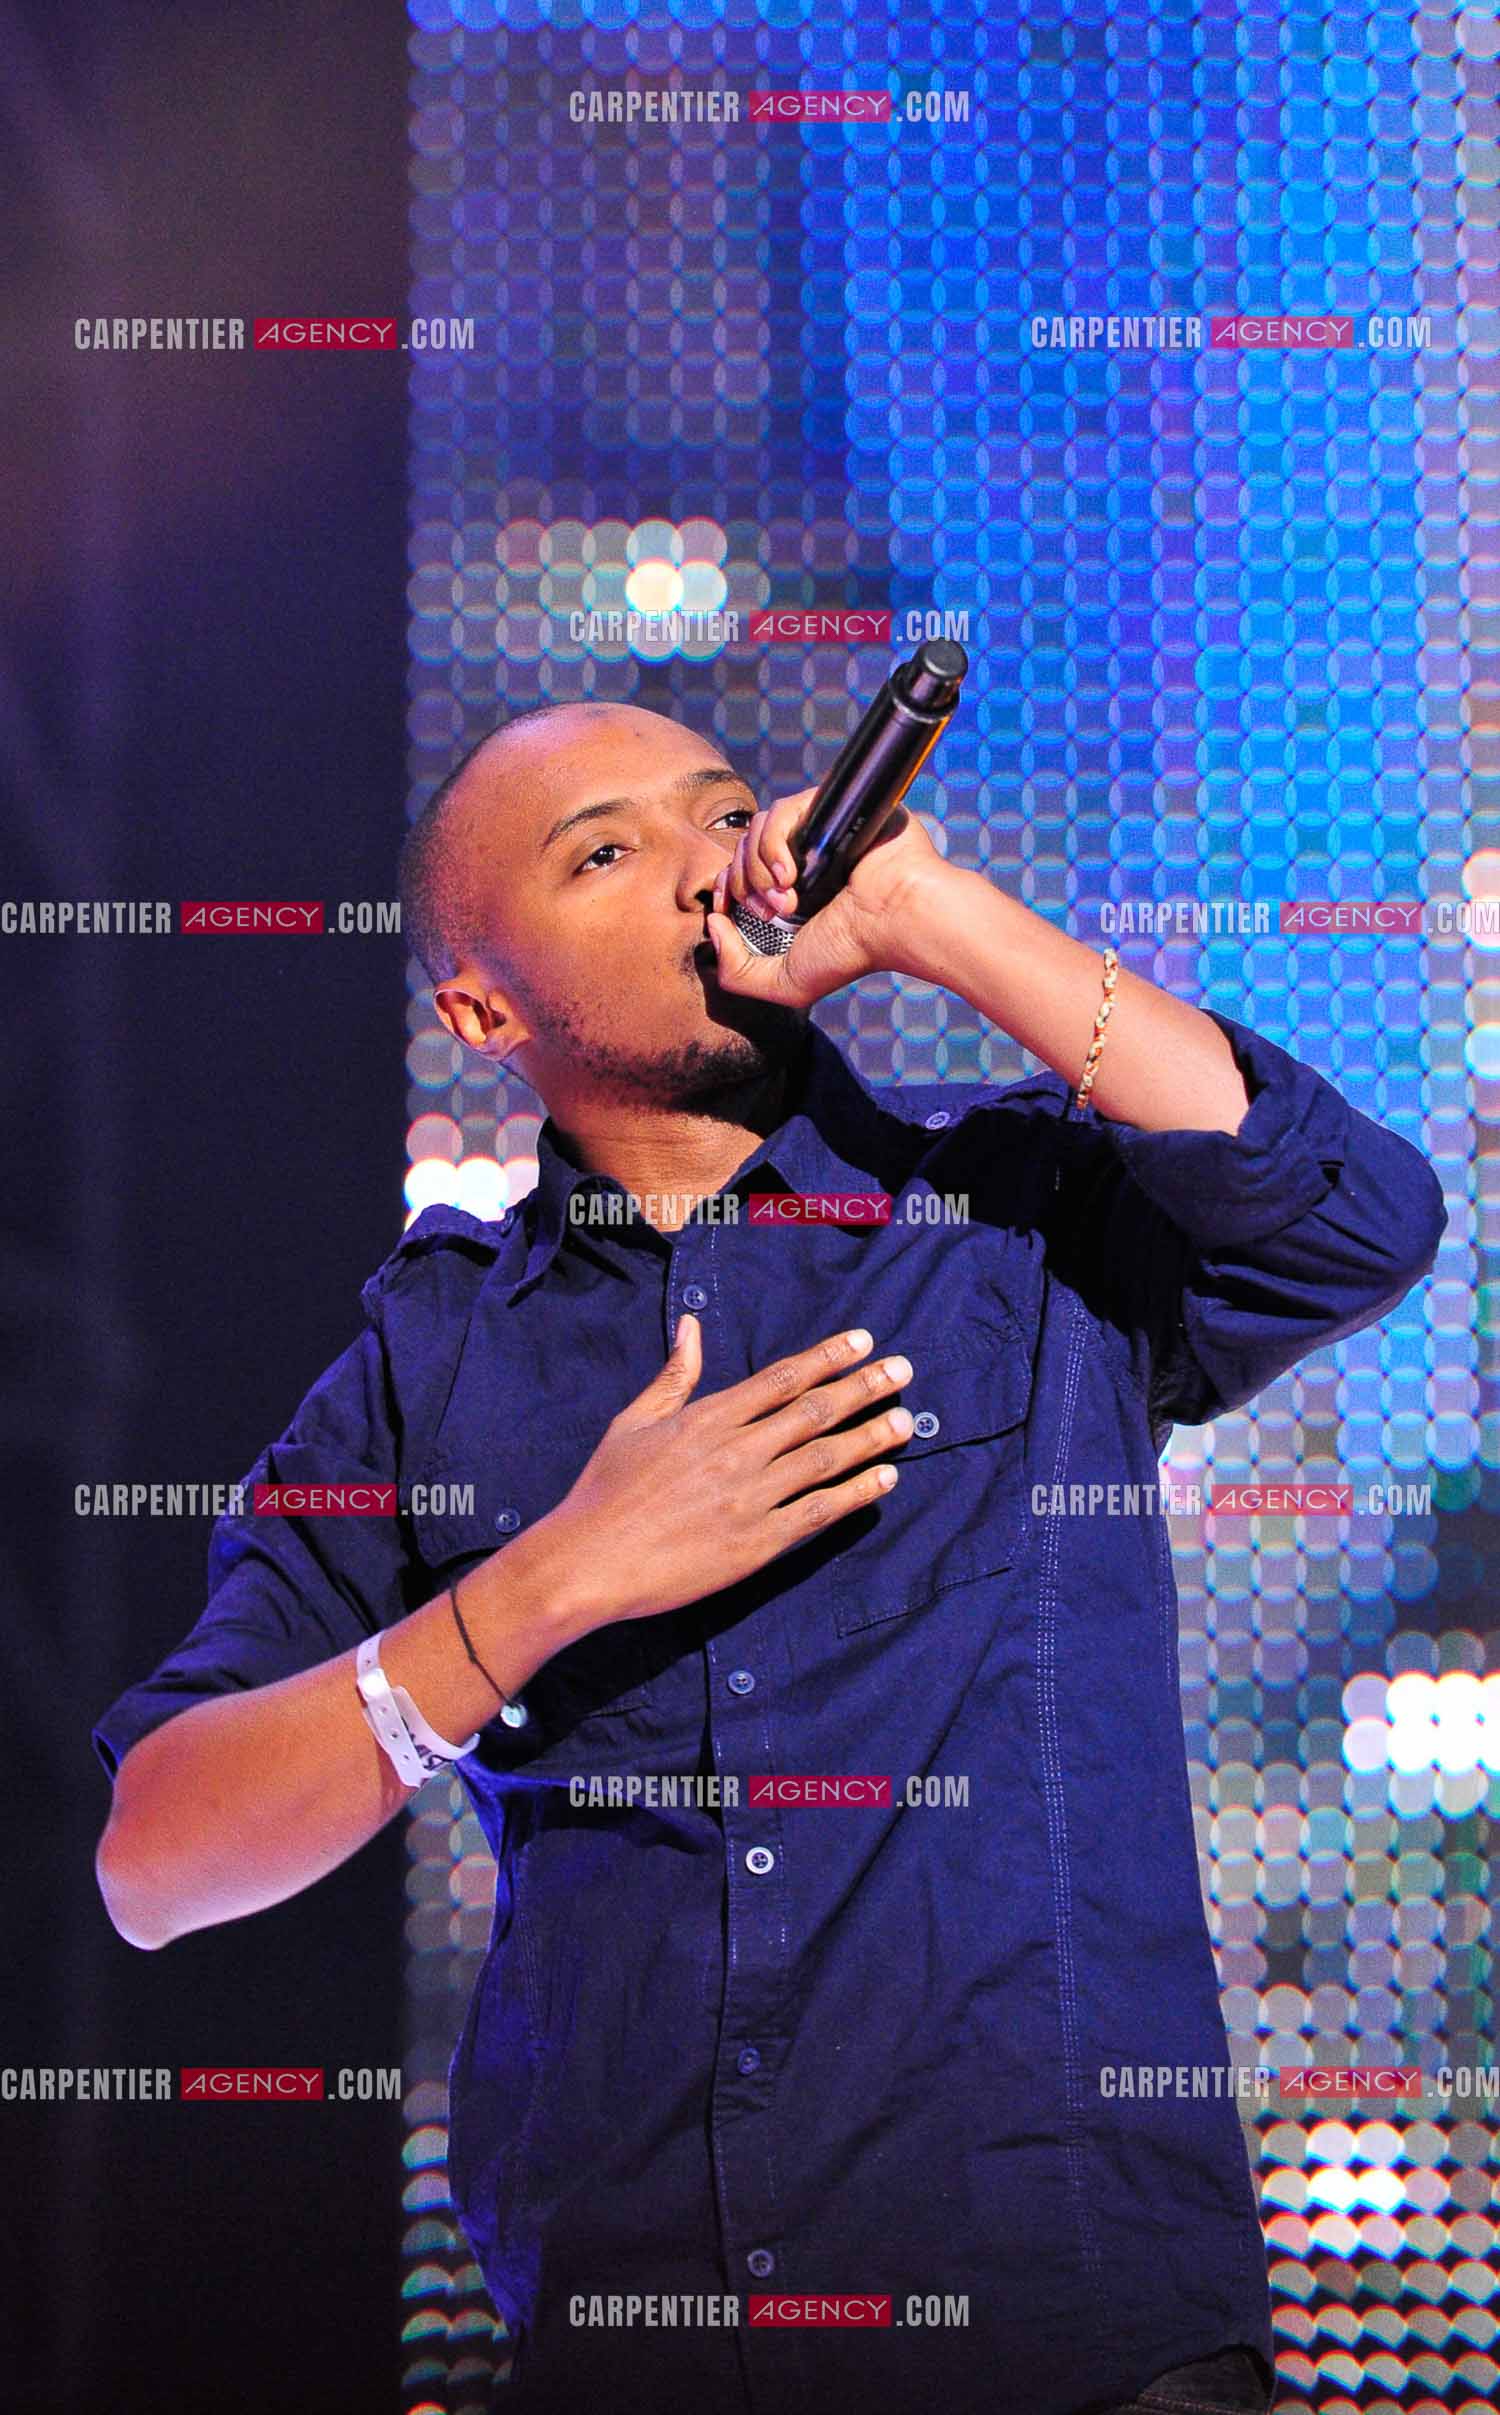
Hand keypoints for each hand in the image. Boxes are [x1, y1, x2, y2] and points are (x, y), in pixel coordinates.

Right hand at [539, 1316, 914, 1629]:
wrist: (588, 1562)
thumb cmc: (605, 1491)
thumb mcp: (633, 1422)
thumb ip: (674, 1376)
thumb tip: (693, 1327)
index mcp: (708, 1418)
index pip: (783, 1378)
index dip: (828, 1357)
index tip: (863, 1341)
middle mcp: (737, 1452)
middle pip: (815, 1411)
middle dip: (865, 1387)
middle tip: (903, 1370)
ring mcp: (750, 1499)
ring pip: (825, 1458)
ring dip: (871, 1436)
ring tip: (907, 1420)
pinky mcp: (756, 1544)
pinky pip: (818, 1512)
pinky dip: (855, 1493)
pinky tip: (885, 1479)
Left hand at [704, 785, 950, 1009]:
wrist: (896, 919)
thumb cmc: (851, 951)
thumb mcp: (784, 983)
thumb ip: (737, 971)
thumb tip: (713, 924)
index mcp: (791, 890)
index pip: (738, 873)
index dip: (727, 889)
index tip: (731, 911)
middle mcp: (801, 857)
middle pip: (741, 851)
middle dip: (746, 887)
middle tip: (774, 912)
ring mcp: (815, 831)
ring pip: (756, 829)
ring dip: (759, 869)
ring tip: (788, 897)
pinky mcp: (828, 806)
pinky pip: (780, 812)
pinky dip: (774, 844)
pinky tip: (792, 872)